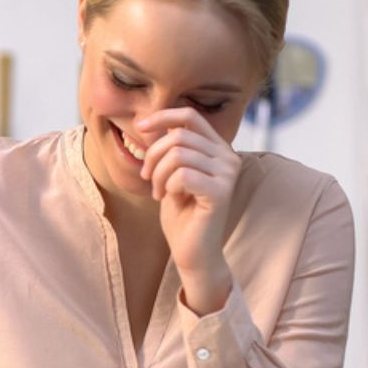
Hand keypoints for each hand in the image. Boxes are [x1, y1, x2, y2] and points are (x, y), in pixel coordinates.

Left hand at [137, 107, 239, 311]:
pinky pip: (182, 175)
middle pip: (178, 137)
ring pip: (178, 155)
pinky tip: (170, 198)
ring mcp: (228, 174)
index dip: (162, 116)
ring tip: (159, 192)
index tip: (139, 127)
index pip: (190, 117)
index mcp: (218, 149)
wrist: (192, 251)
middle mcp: (228, 157)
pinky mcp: (221, 192)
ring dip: (158, 174)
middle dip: (153, 157)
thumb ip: (172, 148)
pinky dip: (168, 186)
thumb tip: (154, 122)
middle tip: (148, 179)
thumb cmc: (181, 213)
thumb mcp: (172, 173)